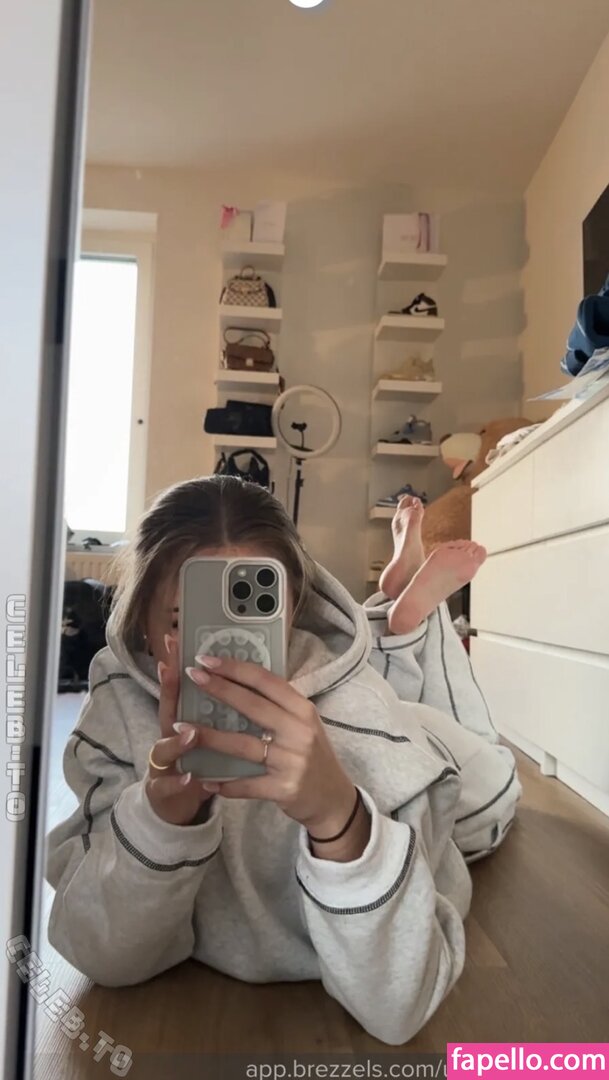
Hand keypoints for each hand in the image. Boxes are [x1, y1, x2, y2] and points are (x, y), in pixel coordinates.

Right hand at [145, 639, 213, 826]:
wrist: (176, 807)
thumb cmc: (194, 764)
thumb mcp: (202, 737)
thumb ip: (212, 713)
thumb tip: (233, 677)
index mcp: (181, 724)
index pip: (179, 691)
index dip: (178, 667)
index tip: (176, 643)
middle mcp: (167, 740)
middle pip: (166, 713)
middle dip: (170, 690)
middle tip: (180, 668)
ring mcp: (163, 766)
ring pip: (163, 751)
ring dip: (177, 741)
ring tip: (191, 731)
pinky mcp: (164, 793)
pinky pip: (170, 787)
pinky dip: (179, 783)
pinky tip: (191, 779)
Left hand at [185, 654, 370, 859]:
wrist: (333, 799)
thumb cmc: (313, 755)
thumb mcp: (304, 724)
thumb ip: (278, 705)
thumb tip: (239, 680)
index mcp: (303, 710)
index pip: (267, 681)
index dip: (236, 668)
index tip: (208, 658)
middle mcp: (299, 731)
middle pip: (252, 706)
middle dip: (219, 689)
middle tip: (192, 675)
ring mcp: (292, 761)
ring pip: (243, 745)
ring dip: (209, 737)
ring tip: (180, 728)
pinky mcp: (284, 789)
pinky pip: (247, 785)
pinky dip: (225, 784)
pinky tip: (205, 780)